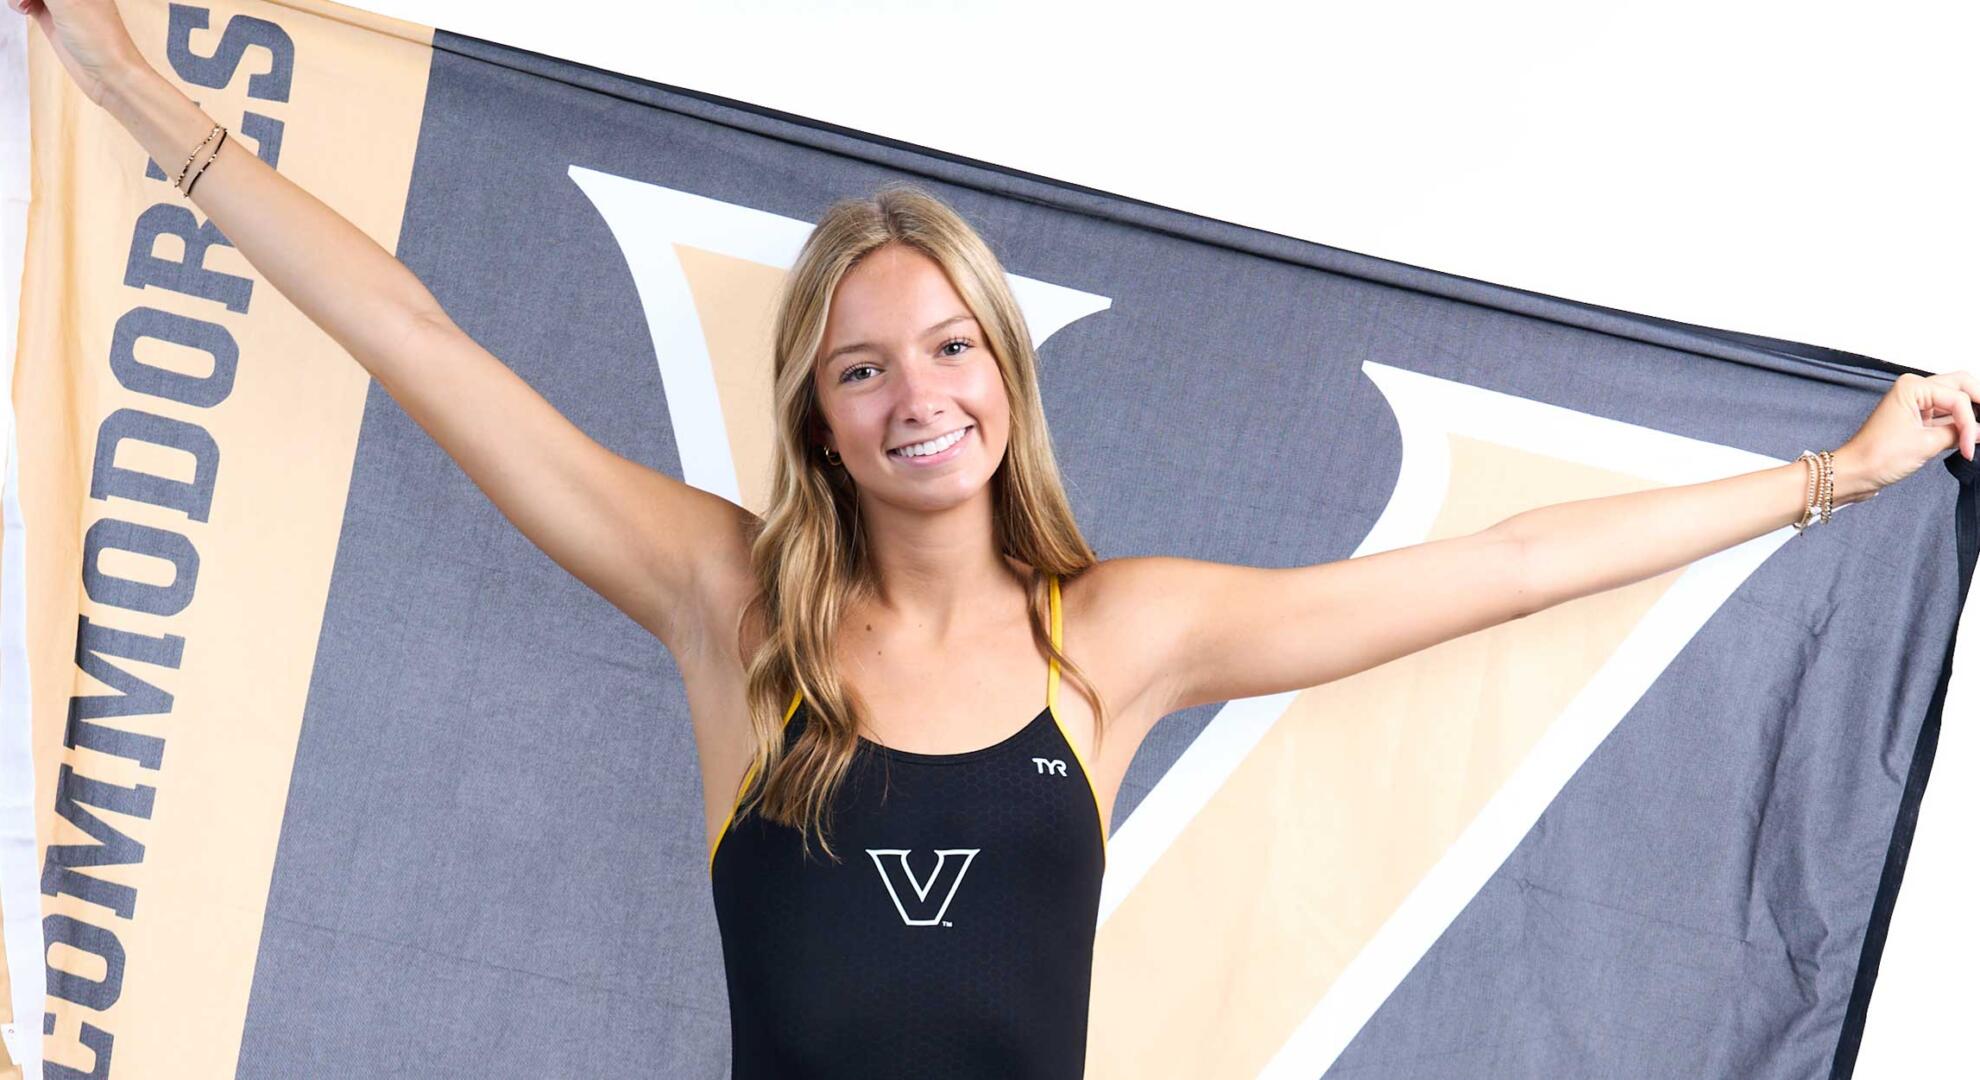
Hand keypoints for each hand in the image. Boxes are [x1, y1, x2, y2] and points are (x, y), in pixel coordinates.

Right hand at [9, 0, 143, 107]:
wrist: (110, 76)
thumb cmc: (99, 38)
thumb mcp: (65, 1)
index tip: (40, 1)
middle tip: (30, 1)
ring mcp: (63, 2)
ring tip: (23, 4)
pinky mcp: (53, 17)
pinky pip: (28, 0)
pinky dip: (20, 2)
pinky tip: (23, 10)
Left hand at [1835, 370, 1979, 496]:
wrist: (1854, 474)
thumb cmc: (1877, 457)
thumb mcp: (1926, 444)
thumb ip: (1959, 434)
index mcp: (1913, 386)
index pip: (1958, 399)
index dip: (1969, 425)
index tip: (1969, 449)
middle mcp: (1914, 389)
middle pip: (1961, 385)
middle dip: (1979, 401)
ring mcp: (1915, 403)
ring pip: (1956, 399)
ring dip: (1971, 413)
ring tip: (1979, 433)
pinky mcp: (1916, 418)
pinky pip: (1946, 414)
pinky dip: (1961, 423)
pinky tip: (1972, 435)